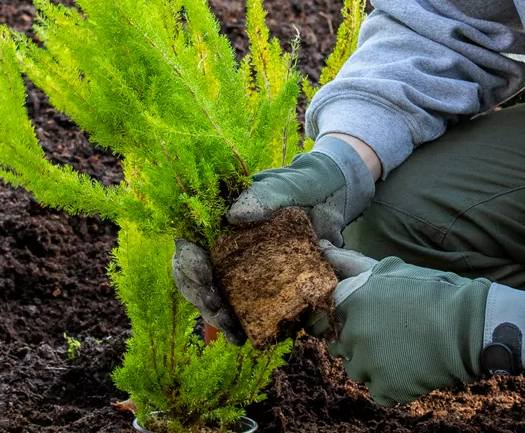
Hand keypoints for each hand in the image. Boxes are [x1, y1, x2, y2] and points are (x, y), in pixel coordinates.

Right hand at [172, 136, 377, 344]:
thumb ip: (262, 195)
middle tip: (220, 312)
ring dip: (218, 318)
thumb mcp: (287, 185)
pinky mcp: (263, 288)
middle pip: (195, 280)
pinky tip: (245, 339)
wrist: (336, 200)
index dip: (188, 264)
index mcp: (218, 222)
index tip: (205, 276)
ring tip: (234, 333)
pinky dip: (241, 327)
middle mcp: (222, 249)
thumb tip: (233, 218)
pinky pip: (243, 311)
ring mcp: (240, 270)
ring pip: (215, 300)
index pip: (188, 246)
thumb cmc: (304, 185)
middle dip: (202, 299)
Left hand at [315, 241, 524, 404]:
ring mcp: (368, 364)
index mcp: (350, 302)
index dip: (347, 318)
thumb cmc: (434, 292)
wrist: (469, 325)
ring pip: (356, 370)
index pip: (328, 317)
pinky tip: (409, 368)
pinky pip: (377, 392)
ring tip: (401, 351)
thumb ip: (351, 263)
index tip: (368, 319)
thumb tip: (321, 248)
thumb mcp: (391, 269)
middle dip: (360, 342)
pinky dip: (392, 385)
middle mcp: (353, 334)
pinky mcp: (386, 388)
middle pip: (342, 346)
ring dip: (373, 365)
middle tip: (391, 335)